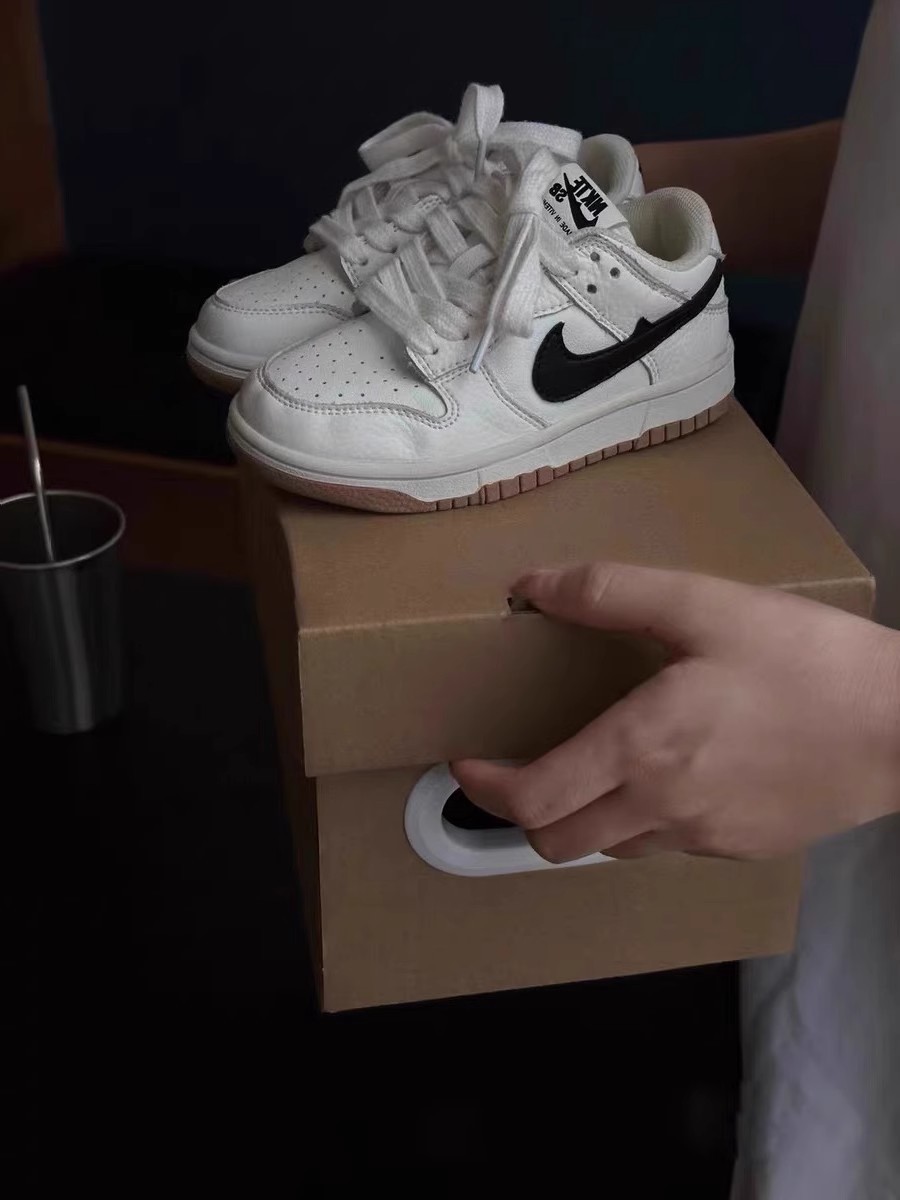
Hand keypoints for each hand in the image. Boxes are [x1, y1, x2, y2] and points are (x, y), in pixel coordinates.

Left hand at [452, 563, 899, 861]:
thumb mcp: (707, 605)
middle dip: (520, 811)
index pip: (533, 798)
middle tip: (516, 768)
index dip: (484, 786)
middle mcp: (662, 808)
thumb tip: (531, 585)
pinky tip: (661, 776)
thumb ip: (611, 592)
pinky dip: (637, 821)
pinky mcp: (740, 848)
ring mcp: (702, 839)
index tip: (465, 761)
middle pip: (556, 841)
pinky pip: (663, 847)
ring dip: (578, 816)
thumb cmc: (808, 661)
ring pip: (608, 847)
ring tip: (585, 767)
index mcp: (642, 748)